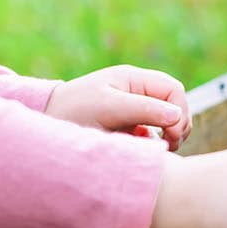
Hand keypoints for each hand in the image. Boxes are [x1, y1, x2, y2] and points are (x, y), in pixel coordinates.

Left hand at [44, 64, 192, 150]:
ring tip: (157, 148)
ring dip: (168, 135)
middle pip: (175, 105)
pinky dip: (153, 142)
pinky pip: (152, 133)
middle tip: (167, 145)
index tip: (170, 136)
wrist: (46, 121)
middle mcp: (136, 91)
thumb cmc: (73, 110)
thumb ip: (142, 109)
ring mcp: (132, 108)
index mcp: (133, 78)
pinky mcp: (126, 126)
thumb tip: (177, 116)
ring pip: (167, 121)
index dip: (180, 112)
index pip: (174, 90)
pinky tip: (140, 149)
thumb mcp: (108, 108)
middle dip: (178, 125)